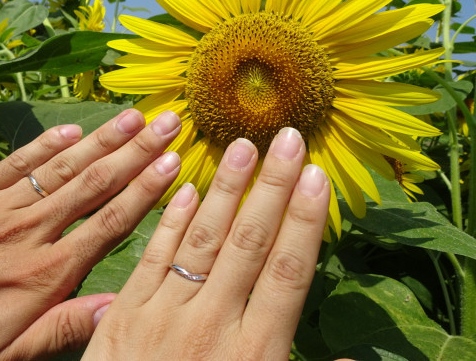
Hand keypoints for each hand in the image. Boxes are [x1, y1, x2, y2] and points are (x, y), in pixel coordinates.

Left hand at [82, 127, 330, 360]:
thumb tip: (353, 360)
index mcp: (253, 353)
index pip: (285, 272)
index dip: (302, 219)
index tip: (313, 176)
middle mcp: (211, 325)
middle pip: (247, 244)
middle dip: (268, 188)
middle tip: (282, 137)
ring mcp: (162, 315)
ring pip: (200, 240)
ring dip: (222, 191)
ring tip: (240, 148)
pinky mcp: (123, 315)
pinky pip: (151, 258)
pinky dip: (170, 222)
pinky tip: (184, 189)